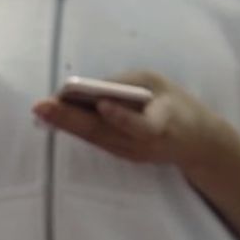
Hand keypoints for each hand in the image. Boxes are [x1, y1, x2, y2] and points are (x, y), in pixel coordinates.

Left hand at [33, 70, 237, 171]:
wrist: (199, 143)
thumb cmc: (177, 104)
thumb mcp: (159, 85)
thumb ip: (128, 84)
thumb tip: (90, 87)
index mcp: (163, 125)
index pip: (143, 126)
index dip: (123, 117)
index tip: (102, 105)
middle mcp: (144, 145)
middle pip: (106, 133)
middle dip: (72, 119)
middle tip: (43, 106)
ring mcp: (132, 154)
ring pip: (95, 138)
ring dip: (65, 124)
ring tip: (41, 110)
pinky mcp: (123, 155)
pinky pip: (96, 139)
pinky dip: (74, 128)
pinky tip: (53, 117)